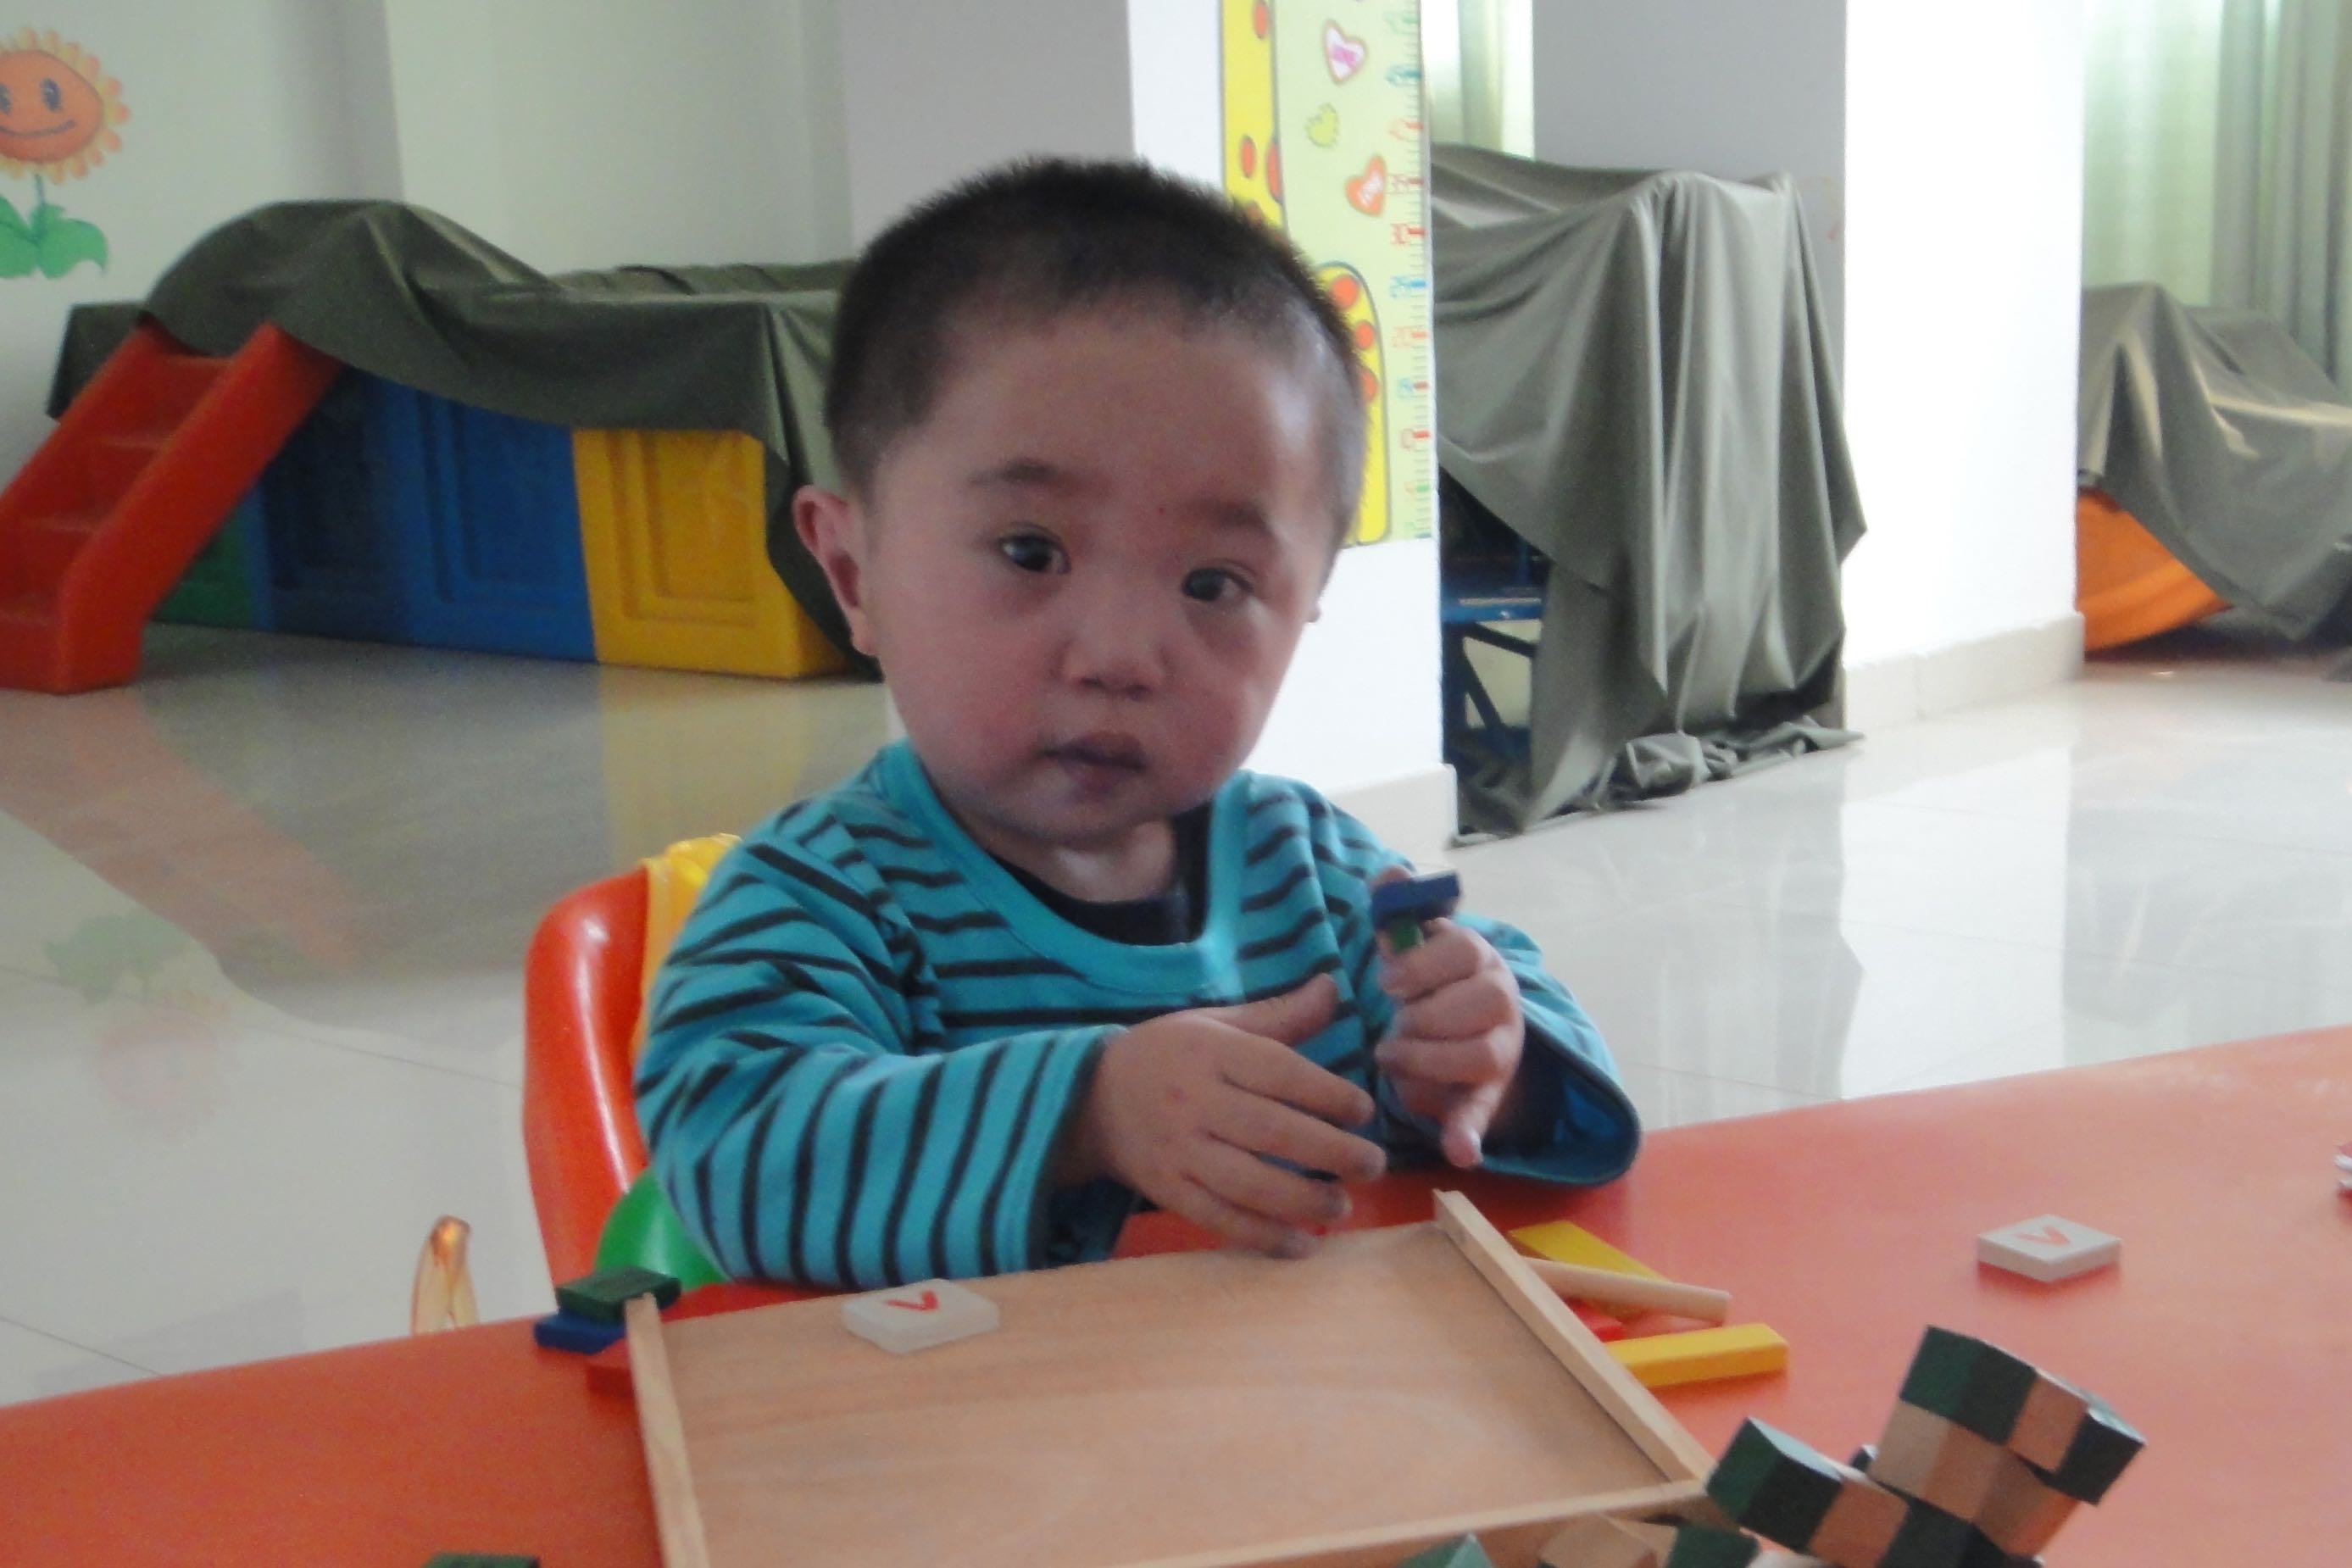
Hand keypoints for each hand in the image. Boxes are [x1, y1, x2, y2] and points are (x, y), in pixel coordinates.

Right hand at [1065, 975, 1386, 1257]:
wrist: (1091, 1099)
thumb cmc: (1168, 1054)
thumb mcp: (1216, 1024)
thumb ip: (1279, 1016)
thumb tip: (1334, 986)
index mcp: (1211, 1053)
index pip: (1278, 1073)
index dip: (1328, 1094)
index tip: (1364, 1111)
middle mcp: (1195, 1102)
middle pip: (1271, 1131)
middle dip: (1331, 1152)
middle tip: (1373, 1164)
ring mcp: (1180, 1152)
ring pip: (1248, 1183)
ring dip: (1303, 1200)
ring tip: (1343, 1204)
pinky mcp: (1168, 1192)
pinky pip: (1220, 1220)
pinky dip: (1263, 1237)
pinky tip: (1303, 1245)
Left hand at [1373, 872, 1525, 1169]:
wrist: (1462, 1036)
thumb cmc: (1428, 984)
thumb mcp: (1411, 946)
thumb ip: (1397, 910)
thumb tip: (1388, 873)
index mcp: (1479, 957)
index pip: (1463, 949)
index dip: (1422, 964)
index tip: (1386, 981)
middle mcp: (1501, 1000)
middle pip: (1482, 1002)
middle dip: (1428, 1014)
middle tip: (1394, 1023)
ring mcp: (1501, 1050)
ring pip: (1480, 1055)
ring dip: (1430, 1059)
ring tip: (1394, 1057)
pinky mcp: (1488, 1095)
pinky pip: (1486, 1114)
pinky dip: (1472, 1133)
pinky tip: (1459, 1151)